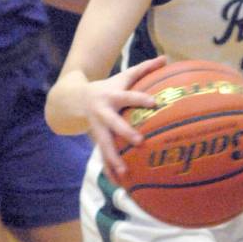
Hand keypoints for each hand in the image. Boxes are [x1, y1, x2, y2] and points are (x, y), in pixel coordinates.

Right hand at [84, 56, 165, 180]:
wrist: (76, 99)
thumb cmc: (108, 87)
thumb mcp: (123, 76)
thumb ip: (145, 69)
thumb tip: (166, 58)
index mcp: (112, 96)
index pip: (128, 96)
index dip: (140, 99)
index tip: (154, 103)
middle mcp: (103, 113)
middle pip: (113, 124)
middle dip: (125, 133)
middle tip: (139, 142)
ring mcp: (97, 129)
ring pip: (105, 145)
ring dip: (113, 160)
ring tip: (124, 173)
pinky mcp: (95, 140)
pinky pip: (102, 157)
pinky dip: (109, 170)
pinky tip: (119, 184)